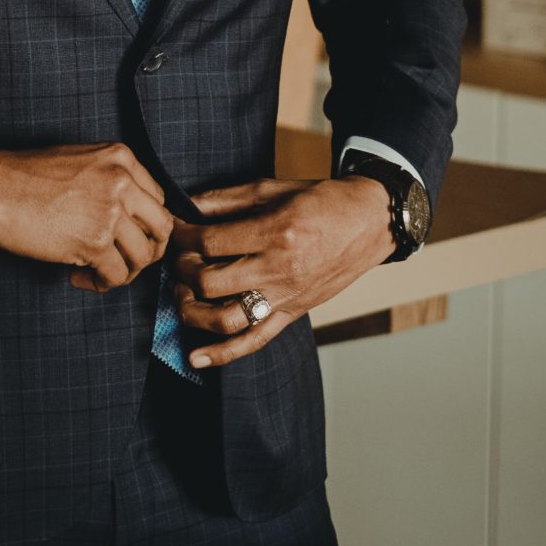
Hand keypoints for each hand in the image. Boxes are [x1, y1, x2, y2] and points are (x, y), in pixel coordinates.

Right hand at [0, 140, 172, 290]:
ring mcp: (110, 211)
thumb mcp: (79, 161)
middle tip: (124, 261)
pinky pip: (117, 275)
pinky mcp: (93, 241)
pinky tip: (79, 278)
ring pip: (144, 256)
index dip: (146, 225)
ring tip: (97, 272)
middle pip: (162, 227)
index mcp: (121, 157)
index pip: (158, 199)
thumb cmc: (24, 176)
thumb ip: (110, 181)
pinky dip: (101, 284)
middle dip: (147, 250)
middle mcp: (122, 181)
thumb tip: (131, 218)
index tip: (128, 238)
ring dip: (124, 271)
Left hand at [170, 174, 394, 369]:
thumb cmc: (323, 201)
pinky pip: (255, 341)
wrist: (371, 222)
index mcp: (275, 232)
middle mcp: (280, 270)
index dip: (182, 235)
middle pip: (211, 282)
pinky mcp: (294, 314)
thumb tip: (186, 205)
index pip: (209, 242)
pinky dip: (223, 354)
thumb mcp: (274, 188)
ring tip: (183, 295)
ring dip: (193, 312)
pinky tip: (196, 357)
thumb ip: (227, 198)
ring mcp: (287, 297)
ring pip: (226, 319)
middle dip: (183, 270)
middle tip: (180, 258)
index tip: (174, 229)